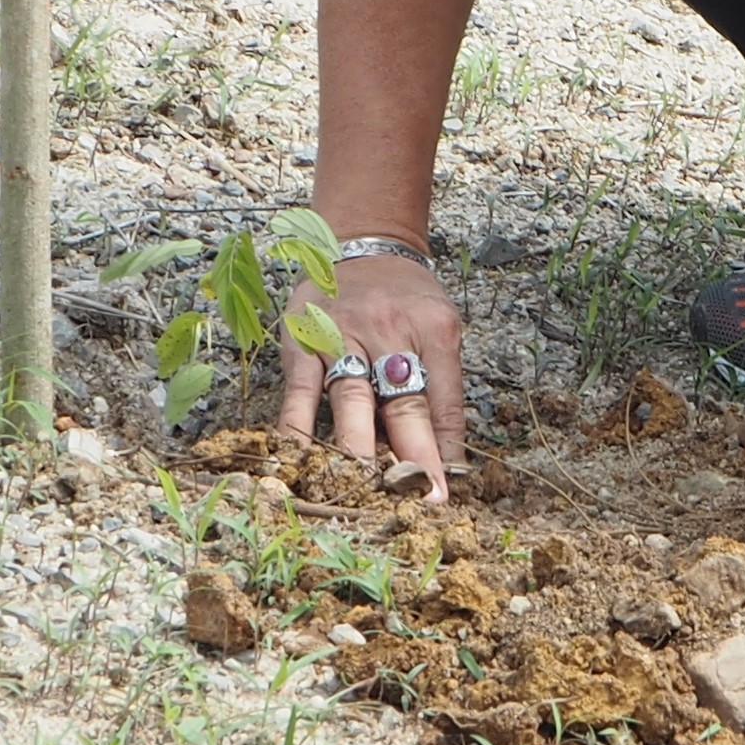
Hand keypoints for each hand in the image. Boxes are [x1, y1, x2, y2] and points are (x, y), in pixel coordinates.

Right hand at [276, 251, 465, 501]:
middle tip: (419, 500)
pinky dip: (299, 431)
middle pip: (403, 404)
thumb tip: (442, 456)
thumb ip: (440, 385)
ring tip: (366, 492)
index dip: (446, 450)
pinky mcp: (304, 342)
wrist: (361, 243)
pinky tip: (301, 463)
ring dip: (360, 451)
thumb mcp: (438, 326)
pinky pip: (300, 393)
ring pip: (352, 402)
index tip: (445, 493)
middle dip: (413, 457)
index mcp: (434, 329)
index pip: (445, 400)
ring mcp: (344, 337)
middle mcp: (391, 332)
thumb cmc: (406, 297)